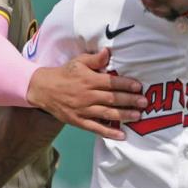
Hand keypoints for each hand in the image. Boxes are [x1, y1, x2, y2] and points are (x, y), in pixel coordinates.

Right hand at [27, 48, 146, 139]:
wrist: (43, 89)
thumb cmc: (65, 74)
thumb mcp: (78, 62)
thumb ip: (95, 59)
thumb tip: (108, 51)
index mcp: (88, 80)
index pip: (110, 82)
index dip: (125, 84)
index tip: (138, 86)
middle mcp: (87, 95)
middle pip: (111, 98)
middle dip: (129, 100)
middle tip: (144, 102)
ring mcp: (83, 110)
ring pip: (106, 113)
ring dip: (123, 115)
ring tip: (138, 116)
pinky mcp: (79, 121)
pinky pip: (96, 128)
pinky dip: (109, 132)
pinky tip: (122, 135)